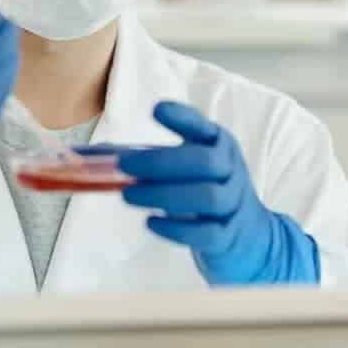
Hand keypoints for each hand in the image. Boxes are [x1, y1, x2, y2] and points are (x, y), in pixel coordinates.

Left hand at [113, 102, 319, 285]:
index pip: (205, 127)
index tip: (156, 110)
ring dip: (164, 194)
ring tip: (129, 196)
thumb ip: (151, 159)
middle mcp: (231, 171)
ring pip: (207, 196)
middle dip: (162, 162)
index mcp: (220, 147)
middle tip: (125, 166)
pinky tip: (151, 222)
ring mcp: (233, 204)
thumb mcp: (190, 169)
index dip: (182, 118)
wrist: (252, 236)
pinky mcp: (229, 237)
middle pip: (205, 161)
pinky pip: (207, 232)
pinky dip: (176, 228)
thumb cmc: (209, 193)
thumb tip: (95, 153)